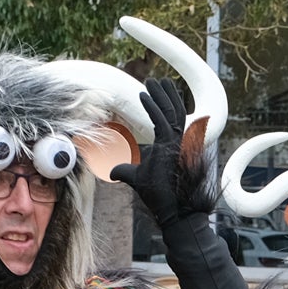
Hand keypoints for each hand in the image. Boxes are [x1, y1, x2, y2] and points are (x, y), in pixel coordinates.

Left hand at [106, 75, 211, 227]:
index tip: (151, 92)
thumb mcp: (135, 177)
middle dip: (164, 94)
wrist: (170, 209)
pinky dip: (154, 108)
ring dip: (161, 95)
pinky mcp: (173, 147)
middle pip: (173, 110)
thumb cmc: (157, 194)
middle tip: (155, 79)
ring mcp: (177, 144)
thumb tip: (110, 169)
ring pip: (171, 112)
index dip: (161, 104)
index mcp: (170, 145)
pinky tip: (144, 96)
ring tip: (153, 80)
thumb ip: (124, 169)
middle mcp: (177, 141)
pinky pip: (164, 122)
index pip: (168, 119)